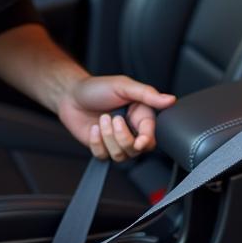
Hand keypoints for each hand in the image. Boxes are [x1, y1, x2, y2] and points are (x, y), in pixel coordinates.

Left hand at [57, 75, 175, 160]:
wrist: (70, 96)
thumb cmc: (97, 88)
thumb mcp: (123, 86)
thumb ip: (147, 94)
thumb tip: (170, 99)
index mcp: (141, 115)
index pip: (151, 135)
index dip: (146, 140)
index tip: (139, 140)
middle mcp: (132, 130)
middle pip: (137, 150)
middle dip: (123, 138)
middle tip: (113, 119)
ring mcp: (117, 141)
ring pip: (120, 155)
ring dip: (108, 137)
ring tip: (101, 119)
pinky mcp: (102, 148)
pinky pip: (103, 156)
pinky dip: (96, 142)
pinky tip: (93, 128)